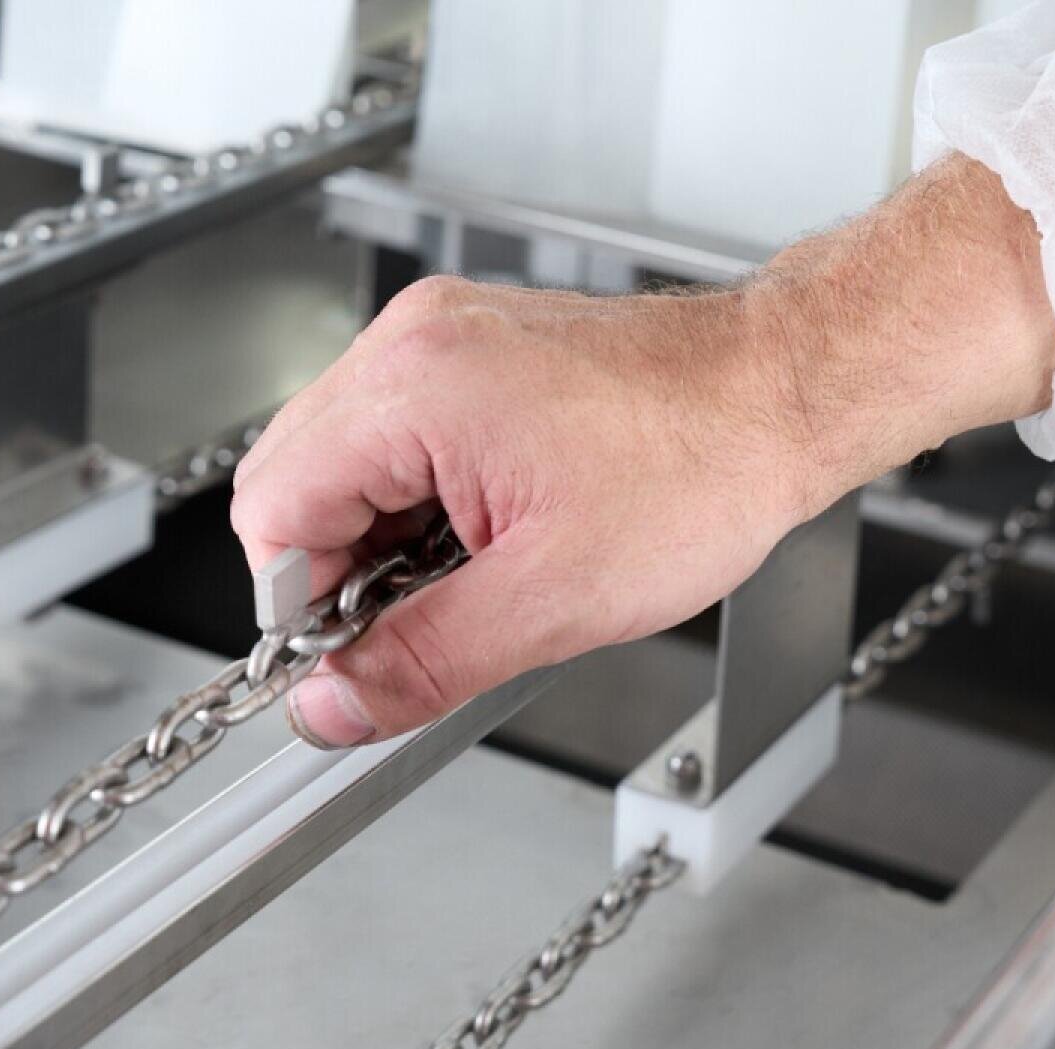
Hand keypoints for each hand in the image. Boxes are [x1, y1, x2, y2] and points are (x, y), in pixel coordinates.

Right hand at [231, 155, 1054, 747]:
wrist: (783, 392)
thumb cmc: (703, 465)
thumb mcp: (556, 599)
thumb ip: (422, 661)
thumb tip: (331, 707)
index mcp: (414, 388)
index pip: (270, 511)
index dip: (303, 604)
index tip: (356, 654)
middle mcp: (414, 342)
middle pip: (294, 481)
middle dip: (341, 571)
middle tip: (427, 618)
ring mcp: (441, 335)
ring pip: (343, 461)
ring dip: (385, 537)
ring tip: (483, 568)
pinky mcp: (472, 346)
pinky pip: (397, 433)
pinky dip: (422, 498)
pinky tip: (493, 530)